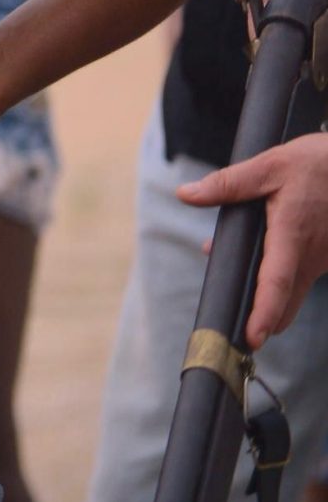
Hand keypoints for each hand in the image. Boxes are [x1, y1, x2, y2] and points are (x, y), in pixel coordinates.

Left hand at [180, 132, 327, 345]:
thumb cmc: (317, 163)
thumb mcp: (268, 165)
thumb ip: (228, 184)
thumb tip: (187, 194)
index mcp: (293, 235)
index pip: (276, 282)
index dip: (265, 313)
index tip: (254, 338)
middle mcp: (313, 255)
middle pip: (287, 299)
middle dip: (265, 318)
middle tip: (240, 333)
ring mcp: (323, 257)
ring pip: (293, 287)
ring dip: (268, 292)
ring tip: (238, 289)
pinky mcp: (326, 254)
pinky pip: (300, 272)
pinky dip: (279, 273)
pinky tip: (257, 257)